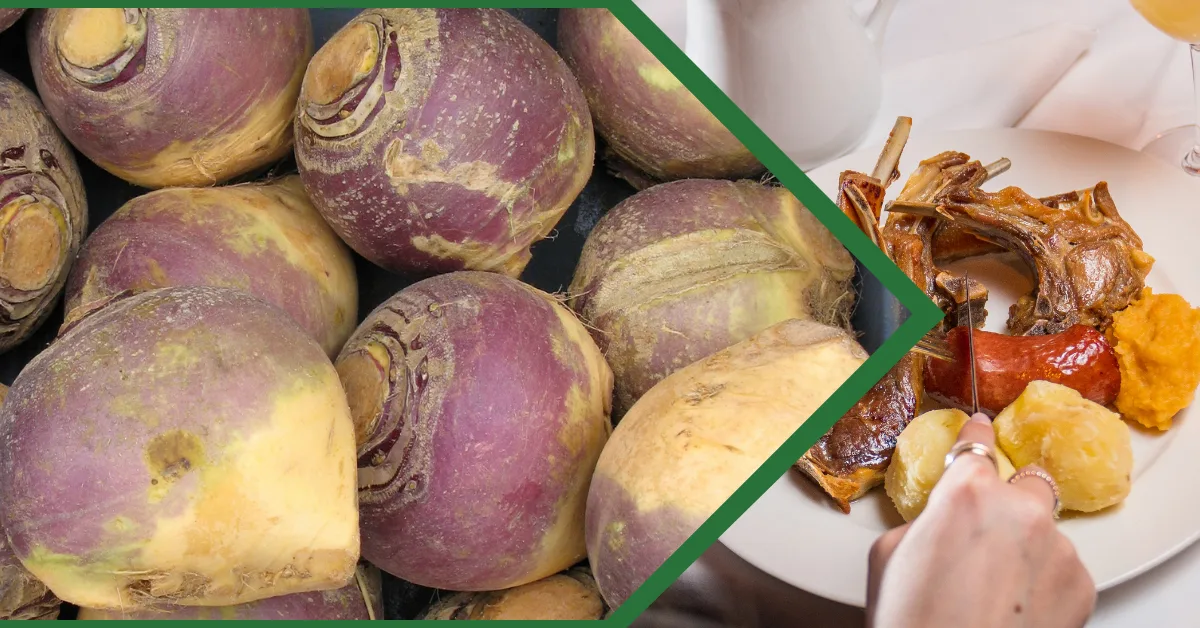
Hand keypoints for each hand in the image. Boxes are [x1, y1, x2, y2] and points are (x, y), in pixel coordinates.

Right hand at [866, 412, 1095, 627]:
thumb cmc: (912, 621)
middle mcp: (1019, 511)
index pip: (977, 441)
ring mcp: (1057, 548)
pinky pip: (1063, 566)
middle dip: (1009, 499)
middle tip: (986, 534)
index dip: (975, 436)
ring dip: (1026, 545)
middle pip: (1025, 481)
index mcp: (966, 494)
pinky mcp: (1082, 584)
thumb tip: (940, 521)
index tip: (978, 430)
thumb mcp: (889, 555)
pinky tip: (1015, 606)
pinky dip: (1044, 580)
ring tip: (996, 587)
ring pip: (1045, 529)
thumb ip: (924, 521)